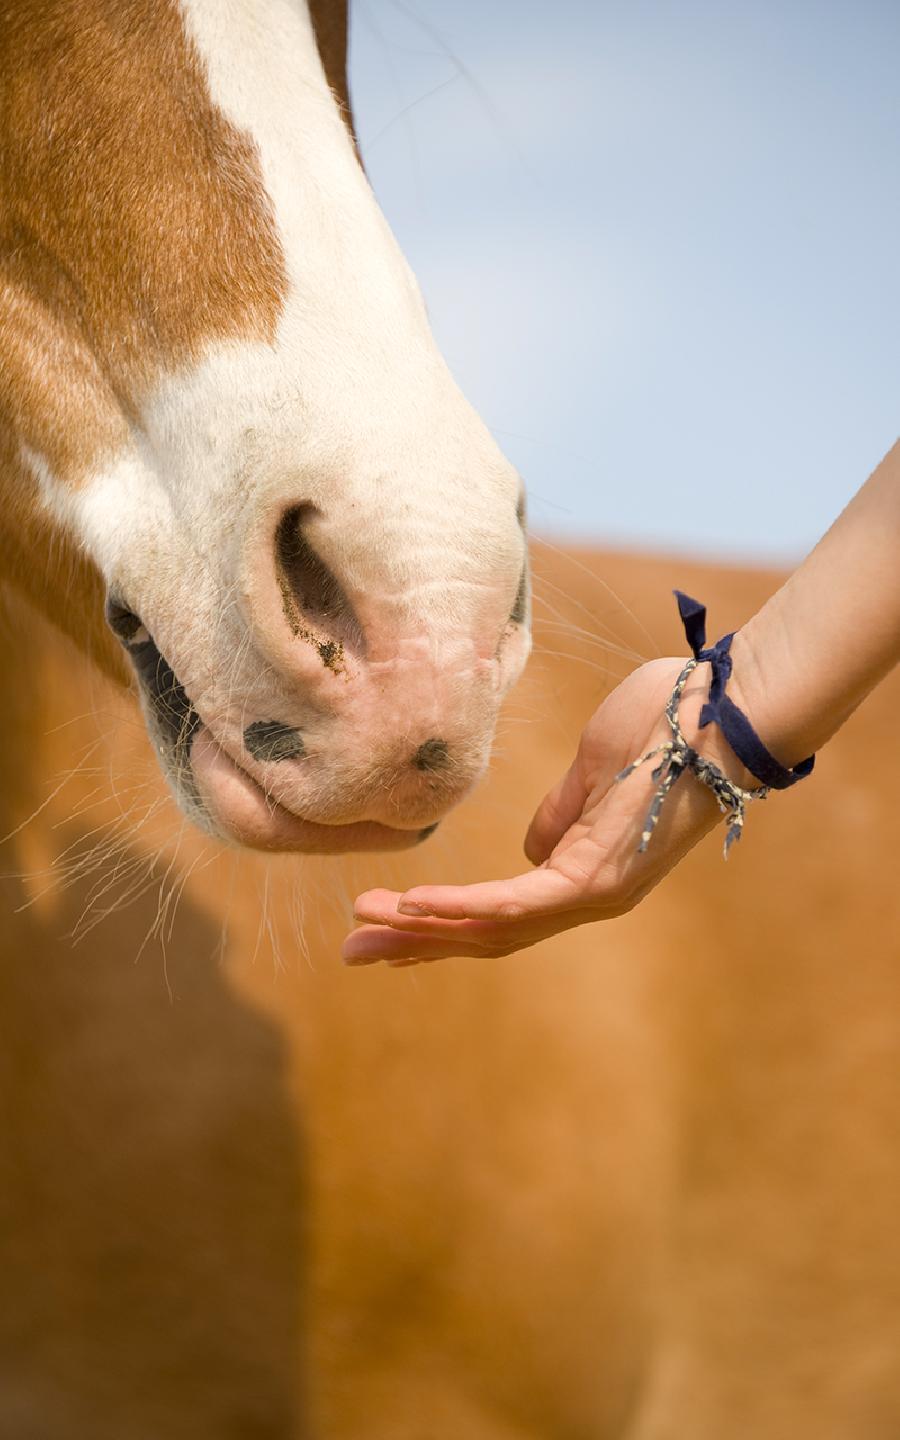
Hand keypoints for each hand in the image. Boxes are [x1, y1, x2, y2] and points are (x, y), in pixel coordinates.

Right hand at [343, 657, 742, 966]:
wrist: (721, 708)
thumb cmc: (667, 723)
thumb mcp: (593, 768)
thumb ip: (560, 814)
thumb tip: (531, 848)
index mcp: (587, 871)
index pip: (502, 912)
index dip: (442, 923)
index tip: (387, 924)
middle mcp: (589, 896)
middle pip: (487, 935)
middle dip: (416, 943)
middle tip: (352, 953)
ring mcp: (594, 893)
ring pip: (493, 929)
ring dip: (424, 929)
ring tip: (365, 930)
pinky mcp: (597, 880)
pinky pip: (515, 903)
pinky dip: (461, 908)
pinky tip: (414, 906)